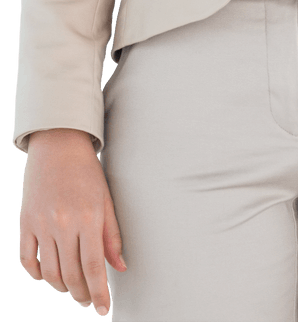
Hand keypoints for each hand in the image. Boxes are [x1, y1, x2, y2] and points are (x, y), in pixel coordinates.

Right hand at [19, 128, 126, 315]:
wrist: (58, 144)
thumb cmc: (87, 172)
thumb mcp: (106, 199)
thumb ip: (111, 235)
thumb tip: (119, 268)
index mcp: (88, 217)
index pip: (94, 267)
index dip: (99, 293)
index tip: (102, 309)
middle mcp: (63, 223)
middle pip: (71, 275)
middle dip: (81, 293)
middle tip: (88, 299)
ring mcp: (41, 224)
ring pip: (49, 273)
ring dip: (61, 287)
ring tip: (71, 289)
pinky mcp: (25, 222)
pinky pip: (27, 260)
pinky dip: (37, 274)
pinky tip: (48, 276)